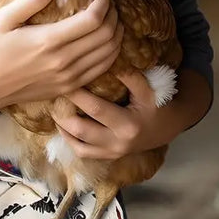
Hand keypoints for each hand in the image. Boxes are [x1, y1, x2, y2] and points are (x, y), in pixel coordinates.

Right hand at [0, 0, 123, 109]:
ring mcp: (68, 78)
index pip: (93, 19)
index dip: (104, 3)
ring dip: (116, 34)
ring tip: (110, 20)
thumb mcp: (4, 18)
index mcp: (49, 41)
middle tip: (108, 4)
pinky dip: (111, 54)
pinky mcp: (69, 88)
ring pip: (109, 54)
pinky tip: (106, 42)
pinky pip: (101, 71)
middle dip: (114, 15)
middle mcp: (63, 61)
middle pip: (107, 36)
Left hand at [52, 70, 171, 160]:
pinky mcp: (108, 157)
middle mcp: (118, 143)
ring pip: (79, 145)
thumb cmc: (156, 106)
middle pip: (82, 129)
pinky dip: (70, 140)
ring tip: (55, 110)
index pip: (96, 109)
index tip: (65, 81)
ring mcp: (112, 153)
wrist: (166, 129)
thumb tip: (108, 61)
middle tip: (52, 96)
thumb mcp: (148, 90)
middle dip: (63, 113)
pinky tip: (63, 126)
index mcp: (128, 125)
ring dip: (63, 128)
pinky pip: (83, 153)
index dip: (77, 95)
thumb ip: (130, 77)